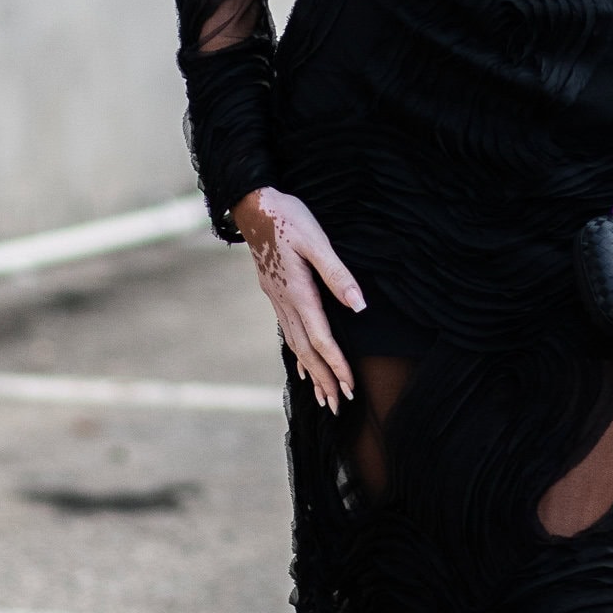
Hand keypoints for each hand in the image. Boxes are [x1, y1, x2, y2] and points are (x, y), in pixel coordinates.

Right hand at [233, 187, 365, 414]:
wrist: (253, 205)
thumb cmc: (288, 217)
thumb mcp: (317, 240)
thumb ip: (337, 274)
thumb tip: (359, 307)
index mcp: (298, 292)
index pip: (320, 339)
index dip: (336, 365)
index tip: (350, 388)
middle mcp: (284, 302)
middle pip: (306, 350)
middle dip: (323, 380)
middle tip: (337, 407)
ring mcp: (277, 299)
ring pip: (295, 344)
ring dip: (310, 372)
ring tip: (322, 396)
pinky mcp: (275, 292)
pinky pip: (287, 331)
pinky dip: (297, 353)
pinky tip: (301, 365)